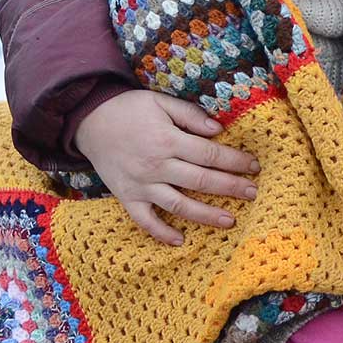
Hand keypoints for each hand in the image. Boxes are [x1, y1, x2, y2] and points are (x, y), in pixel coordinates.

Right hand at [72, 90, 260, 245]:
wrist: (88, 121)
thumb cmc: (129, 108)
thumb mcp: (160, 101)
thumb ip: (190, 114)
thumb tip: (218, 129)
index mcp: (167, 140)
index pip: (210, 154)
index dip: (234, 161)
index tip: (254, 166)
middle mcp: (156, 166)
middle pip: (201, 181)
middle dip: (231, 188)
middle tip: (253, 193)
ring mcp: (141, 185)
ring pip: (179, 205)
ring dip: (206, 215)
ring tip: (230, 221)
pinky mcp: (127, 197)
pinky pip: (145, 220)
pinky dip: (161, 233)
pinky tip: (181, 241)